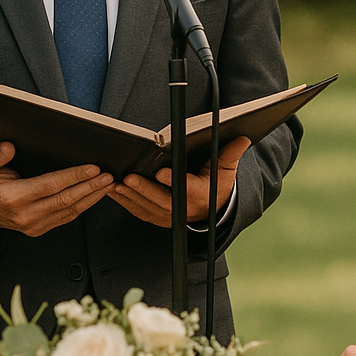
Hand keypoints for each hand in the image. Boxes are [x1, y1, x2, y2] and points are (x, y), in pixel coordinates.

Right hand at [0, 142, 113, 236]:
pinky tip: (95, 196)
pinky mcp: (37, 229)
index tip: (93, 168)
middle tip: (110, 175)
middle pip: (66, 200)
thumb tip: (10, 147)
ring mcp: (32, 225)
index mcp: (13, 198)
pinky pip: (65, 218)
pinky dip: (83, 207)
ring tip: (109, 184)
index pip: (51, 186)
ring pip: (70, 211)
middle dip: (91, 187)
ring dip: (92, 197)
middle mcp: (25, 215)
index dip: (74, 177)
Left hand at [107, 136, 250, 227]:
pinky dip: (125, 202)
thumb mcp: (225, 170)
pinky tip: (113, 190)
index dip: (173, 181)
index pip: (186, 189)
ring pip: (146, 207)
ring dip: (129, 196)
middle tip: (129, 178)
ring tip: (114, 183)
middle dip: (144, 189)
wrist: (211, 210)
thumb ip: (231, 154)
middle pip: (160, 200)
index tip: (161, 171)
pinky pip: (138, 211)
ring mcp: (167, 215)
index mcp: (199, 195)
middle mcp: (182, 209)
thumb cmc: (216, 186)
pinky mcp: (155, 217)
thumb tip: (243, 138)